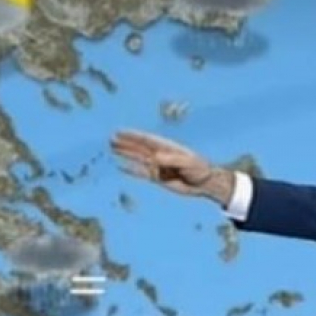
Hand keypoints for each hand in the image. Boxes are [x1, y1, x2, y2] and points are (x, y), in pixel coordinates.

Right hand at [110, 129, 234, 204]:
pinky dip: (131, 170)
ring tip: (112, 148)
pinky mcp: (158, 178)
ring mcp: (158, 166)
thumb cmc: (199, 169)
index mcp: (167, 147)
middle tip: (110, 138)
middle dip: (126, 143)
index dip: (133, 136)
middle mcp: (160, 155)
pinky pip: (141, 173)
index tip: (120, 132)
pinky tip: (120, 166)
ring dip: (126, 153)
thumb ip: (171, 160)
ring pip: (138, 158)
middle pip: (139, 147)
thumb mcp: (187, 163)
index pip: (146, 140)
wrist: (205, 183)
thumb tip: (154, 158)